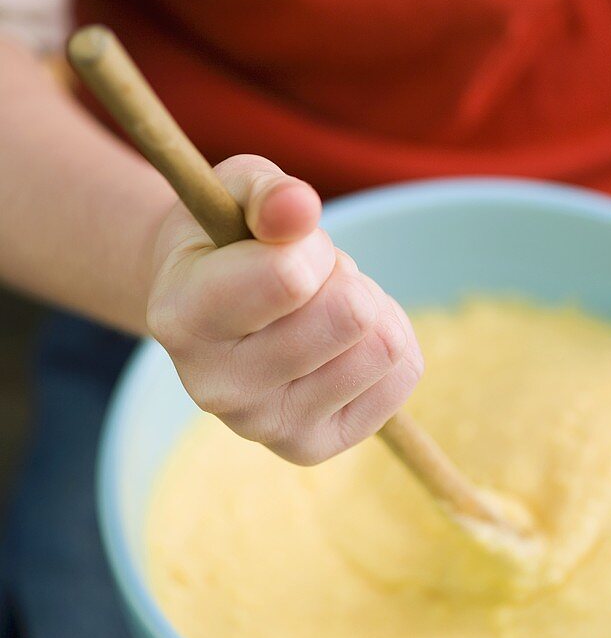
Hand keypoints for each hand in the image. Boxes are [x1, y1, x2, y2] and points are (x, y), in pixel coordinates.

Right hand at [146, 155, 423, 463]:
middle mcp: (214, 386)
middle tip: (309, 278)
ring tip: (324, 303)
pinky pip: (401, 377)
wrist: (205, 299)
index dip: (312, 245)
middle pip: (349, 315)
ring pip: (382, 347)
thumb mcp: (238, 191)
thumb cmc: (226, 236)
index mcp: (182, 317)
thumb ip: (269, 193)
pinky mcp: (310, 447)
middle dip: (343, 276)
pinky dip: (389, 341)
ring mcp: (263, 427)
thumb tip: (299, 207)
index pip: (289, 279)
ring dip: (369, 307)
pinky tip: (345, 338)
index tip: (288, 243)